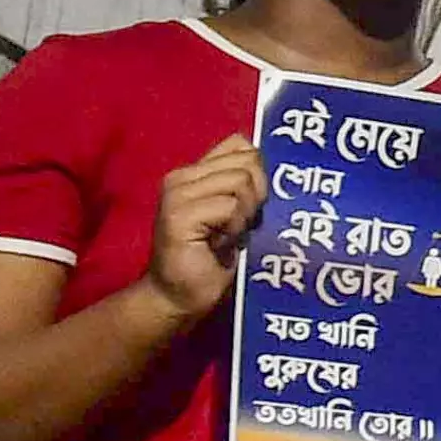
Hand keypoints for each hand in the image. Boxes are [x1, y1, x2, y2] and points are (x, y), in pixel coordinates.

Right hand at [140, 134, 264, 324]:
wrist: (179, 295)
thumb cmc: (213, 255)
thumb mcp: (235, 212)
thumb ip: (243, 183)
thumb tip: (264, 158)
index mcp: (194, 171)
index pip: (241, 145)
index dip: (257, 174)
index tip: (247, 205)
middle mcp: (180, 176)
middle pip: (247, 162)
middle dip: (255, 195)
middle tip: (236, 225)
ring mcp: (176, 194)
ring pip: (240, 182)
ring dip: (243, 215)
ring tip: (225, 235)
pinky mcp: (178, 215)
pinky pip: (229, 206)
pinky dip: (234, 228)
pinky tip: (219, 244)